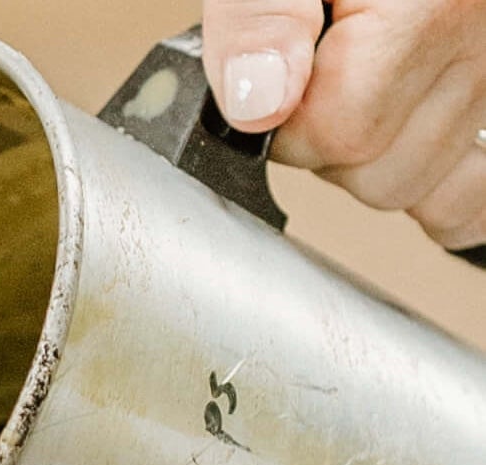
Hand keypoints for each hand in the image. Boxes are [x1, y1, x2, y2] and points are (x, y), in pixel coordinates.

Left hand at [202, 0, 485, 248]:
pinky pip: (471, 188)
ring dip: (373, 158)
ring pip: (425, 184)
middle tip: (309, 80)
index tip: (272, 79)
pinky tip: (395, 153)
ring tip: (353, 86)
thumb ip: (260, 15)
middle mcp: (484, 33)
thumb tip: (258, 105)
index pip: (344, 132)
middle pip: (384, 172)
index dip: (285, 122)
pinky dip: (441, 188)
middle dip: (327, 145)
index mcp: (432, 2)